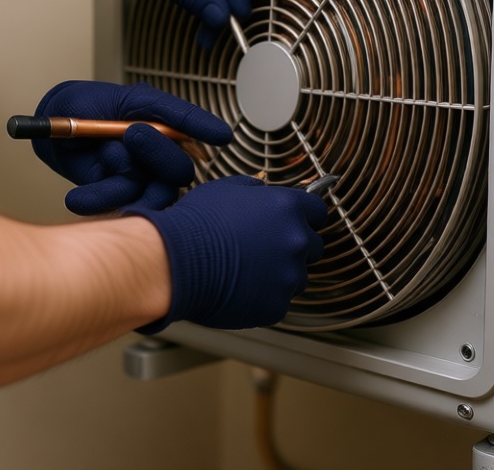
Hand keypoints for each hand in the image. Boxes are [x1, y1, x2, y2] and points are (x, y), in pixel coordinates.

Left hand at [31, 81, 231, 213]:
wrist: (55, 125)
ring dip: (124, 176)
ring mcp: (139, 178)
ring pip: (153, 192)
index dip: (206, 132)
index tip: (222, 135)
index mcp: (165, 126)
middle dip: (158, 153)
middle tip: (132, 133)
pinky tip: (80, 195)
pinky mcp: (119, 196)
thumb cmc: (91, 104)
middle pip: (179, 170)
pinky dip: (98, 198)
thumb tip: (201, 126)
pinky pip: (120, 203)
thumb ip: (167, 110)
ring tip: (103, 156)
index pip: (194, 132)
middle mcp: (158, 155)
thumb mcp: (130, 97)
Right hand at [127, 176, 328, 331]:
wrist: (175, 262)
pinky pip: (278, 302)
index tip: (297, 222)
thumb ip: (254, 188)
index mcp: (287, 208)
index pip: (318, 211)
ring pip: (298, 277)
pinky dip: (263, 297)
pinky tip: (240, 288)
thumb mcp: (225, 189)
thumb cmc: (195, 224)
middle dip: (294, 247)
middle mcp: (295, 241)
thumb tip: (262, 191)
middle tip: (265, 249)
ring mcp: (288, 276)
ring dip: (281, 274)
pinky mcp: (276, 306)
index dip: (306, 217)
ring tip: (248, 271)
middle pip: (314, 246)